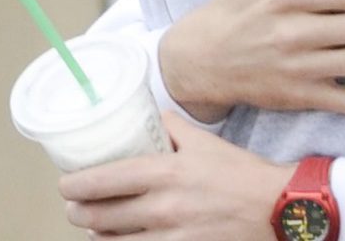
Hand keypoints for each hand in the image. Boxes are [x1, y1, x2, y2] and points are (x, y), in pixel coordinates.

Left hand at [61, 112, 290, 239]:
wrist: (277, 207)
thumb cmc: (241, 173)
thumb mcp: (207, 141)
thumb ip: (174, 127)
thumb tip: (152, 116)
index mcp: (165, 171)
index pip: (103, 181)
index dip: (74, 186)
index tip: (66, 184)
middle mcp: (163, 206)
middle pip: (98, 216)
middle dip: (78, 213)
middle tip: (75, 207)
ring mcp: (171, 234)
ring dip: (97, 235)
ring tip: (93, 228)